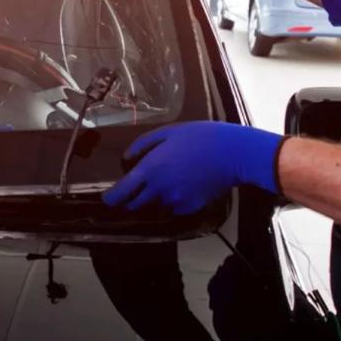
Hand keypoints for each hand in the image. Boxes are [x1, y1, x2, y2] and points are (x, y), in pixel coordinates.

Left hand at [102, 121, 283, 215]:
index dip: (111, 198)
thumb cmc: (199, 137)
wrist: (233, 153)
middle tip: (137, 187)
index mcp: (150, 170)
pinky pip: (175, 208)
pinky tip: (183, 186)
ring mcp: (176, 201)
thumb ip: (142, 146)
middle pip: (136, 204)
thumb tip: (127, 159)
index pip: (122, 193)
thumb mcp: (167, 133)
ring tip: (167, 180)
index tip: (107, 198)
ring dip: (155, 198)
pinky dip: (173, 201)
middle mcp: (160, 189)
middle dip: (132, 199)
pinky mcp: (192, 207)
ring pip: (156, 206)